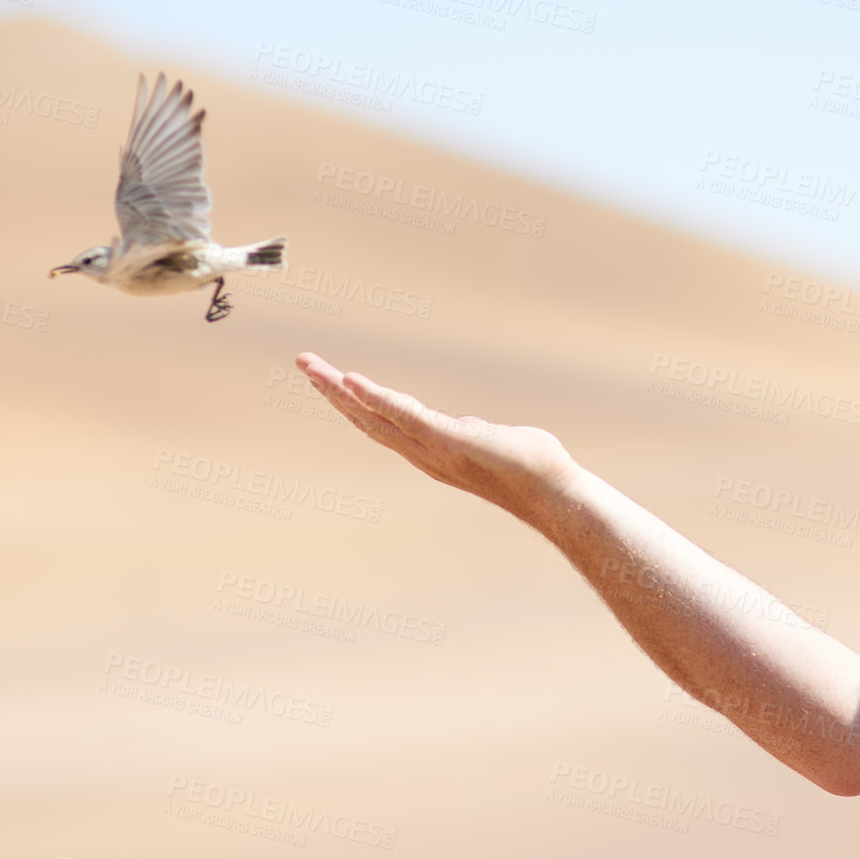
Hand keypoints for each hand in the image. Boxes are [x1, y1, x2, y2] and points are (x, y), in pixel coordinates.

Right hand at [295, 352, 581, 522]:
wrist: (556, 495)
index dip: (355, 403)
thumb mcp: (492, 441)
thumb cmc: (534, 469)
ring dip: (340, 391)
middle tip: (304, 363)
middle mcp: (424, 453)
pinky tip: (352, 382)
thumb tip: (467, 426)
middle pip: (366, 419)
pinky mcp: (449, 440)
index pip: (383, 423)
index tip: (332, 379)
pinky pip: (404, 416)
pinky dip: (376, 399)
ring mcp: (433, 448)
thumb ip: (472, 433)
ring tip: (311, 366)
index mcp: (432, 451)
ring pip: (375, 416)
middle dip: (333, 392)